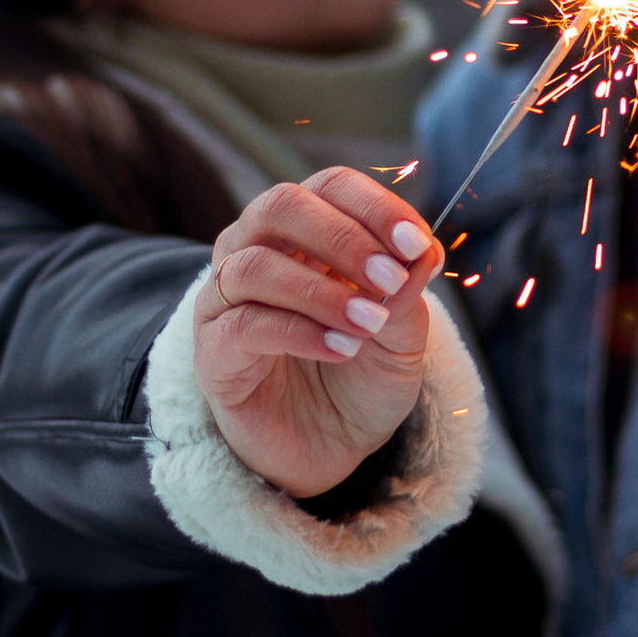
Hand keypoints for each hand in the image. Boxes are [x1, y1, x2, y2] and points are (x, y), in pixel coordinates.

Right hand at [192, 169, 443, 498]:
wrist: (330, 449)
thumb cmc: (360, 379)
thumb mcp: (401, 337)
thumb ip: (406, 294)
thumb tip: (424, 250)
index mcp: (304, 233)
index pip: (330, 187)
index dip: (373, 205)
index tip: (416, 243)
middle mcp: (254, 251)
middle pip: (280, 207)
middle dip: (342, 238)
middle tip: (390, 279)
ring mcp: (225, 299)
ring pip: (254, 265)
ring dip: (321, 291)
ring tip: (369, 324)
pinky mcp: (213, 351)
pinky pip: (244, 325)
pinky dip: (300, 332)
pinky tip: (342, 350)